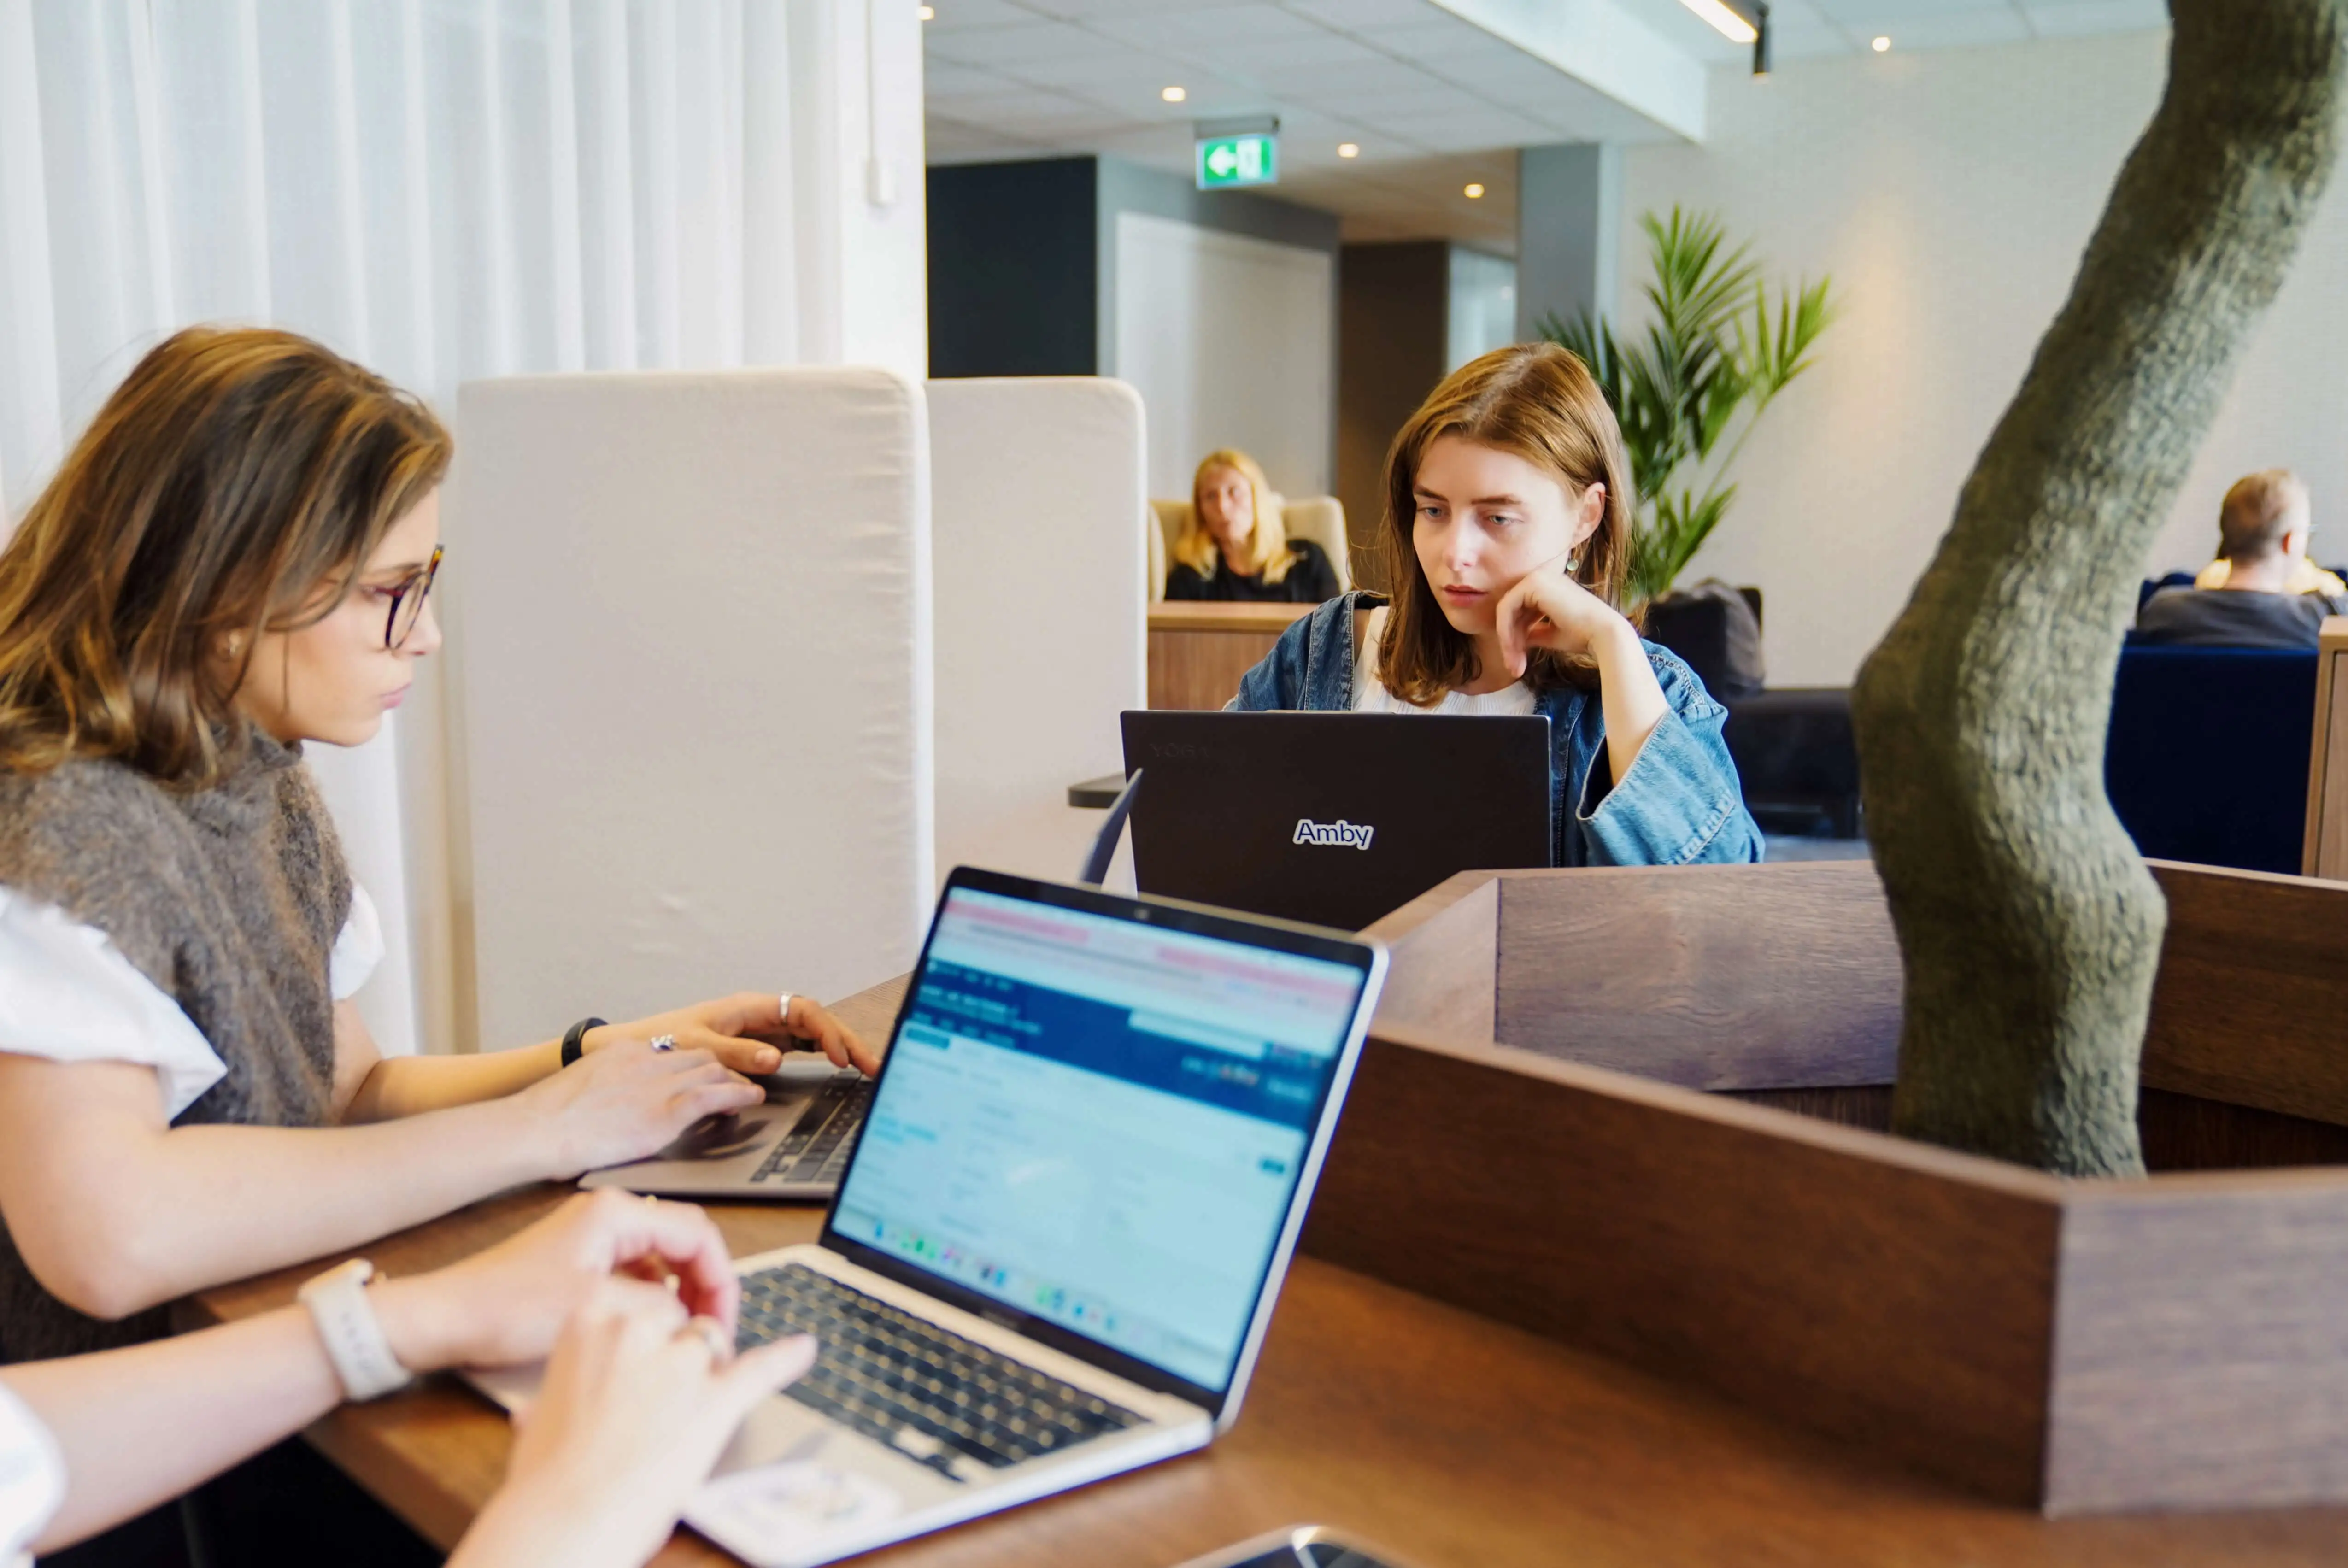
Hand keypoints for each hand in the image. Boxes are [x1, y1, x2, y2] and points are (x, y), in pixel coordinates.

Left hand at [371, 1190, 739, 1373]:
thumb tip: (694, 1320)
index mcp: (617, 1212)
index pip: (699, 1232)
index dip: (721, 1279)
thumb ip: (659, 1307)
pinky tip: (648, 1328)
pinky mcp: (580, 1259)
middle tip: (711, 1331)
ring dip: (681, 1294)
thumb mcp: (597, 1309)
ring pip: (662, 1259)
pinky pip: (636, 1271)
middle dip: (706, 1286)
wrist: (444, 1319)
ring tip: (683, 1334)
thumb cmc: (506, 1308)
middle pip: (685, 1241)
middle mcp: (609, 1214)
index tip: (724, 1320)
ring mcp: (593, 1235)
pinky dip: (654, 1298)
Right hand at [450, 1280, 816, 1567]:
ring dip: (708, 1372)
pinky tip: (803, 1350)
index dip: (647, 1343)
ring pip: (713, 1344)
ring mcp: (681, 1361)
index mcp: (590, 1318)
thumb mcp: (541, 1414)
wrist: (562, 1520)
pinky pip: (763, 1367)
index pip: (641, 1308)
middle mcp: (638, 1327)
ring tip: (687, 1412)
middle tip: (658, 1403)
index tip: (638, 1367)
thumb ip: (560, 1395)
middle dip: (676, 1357)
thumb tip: (541, 1410)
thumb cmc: (544, 1476)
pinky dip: (787, 1359)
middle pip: (680, 1323)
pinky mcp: (718, 1398)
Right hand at [513, 1040, 765, 1177]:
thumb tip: (612, 1103)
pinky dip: (739, 1094)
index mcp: (623, 1053)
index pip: (672, 1049)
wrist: (536, 1128)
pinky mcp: (666, 1110)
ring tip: (751, 1090)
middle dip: (722, 1066)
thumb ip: (606, 1087)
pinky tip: (752, 1099)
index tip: (705, 1070)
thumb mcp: (582, 1088)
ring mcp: (657, 1084)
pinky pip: (714, 1094)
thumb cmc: (546, 1120)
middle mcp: (645, 1060)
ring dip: (736, 1079)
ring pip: (712, 1070)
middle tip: (737, 1078)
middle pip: (699, 1055)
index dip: (694, 1061)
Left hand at [592, 992, 879, 1076]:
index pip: (803, 1012)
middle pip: (817, 1021)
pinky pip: (800, 1047)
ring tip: (865, 1068)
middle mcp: (761, 1016)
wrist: (633, 1049)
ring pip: (813, 1033)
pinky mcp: (759, 1047)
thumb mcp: (697, 1047)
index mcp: (750, 1007)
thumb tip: (776, 1060)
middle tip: (873, 1065)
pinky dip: (822, 1055)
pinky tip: (837, 1068)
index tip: (839, 1058)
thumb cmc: (661, 1041)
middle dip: (847, 1040)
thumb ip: (736, 1054)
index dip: (827, 1033)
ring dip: (840, 1047)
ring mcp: (763, 1031)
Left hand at [1491, 550, 1635, 677]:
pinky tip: (1513, 650)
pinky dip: (1506, 631)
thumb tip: (1515, 639)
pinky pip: (1506, 608)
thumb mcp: (1550, 634)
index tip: (1517, 663)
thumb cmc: (1582, 635)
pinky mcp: (1533, 583)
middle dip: (1510, 641)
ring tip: (1515, 665)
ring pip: (1506, 611)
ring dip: (1507, 640)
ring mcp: (1537, 577)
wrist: (1603, 634)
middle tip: (1514, 668)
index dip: (1515, 637)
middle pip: (1511, 611)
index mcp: (1548, 587)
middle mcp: (1541, 578)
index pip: (1520, 611)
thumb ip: (1532, 633)